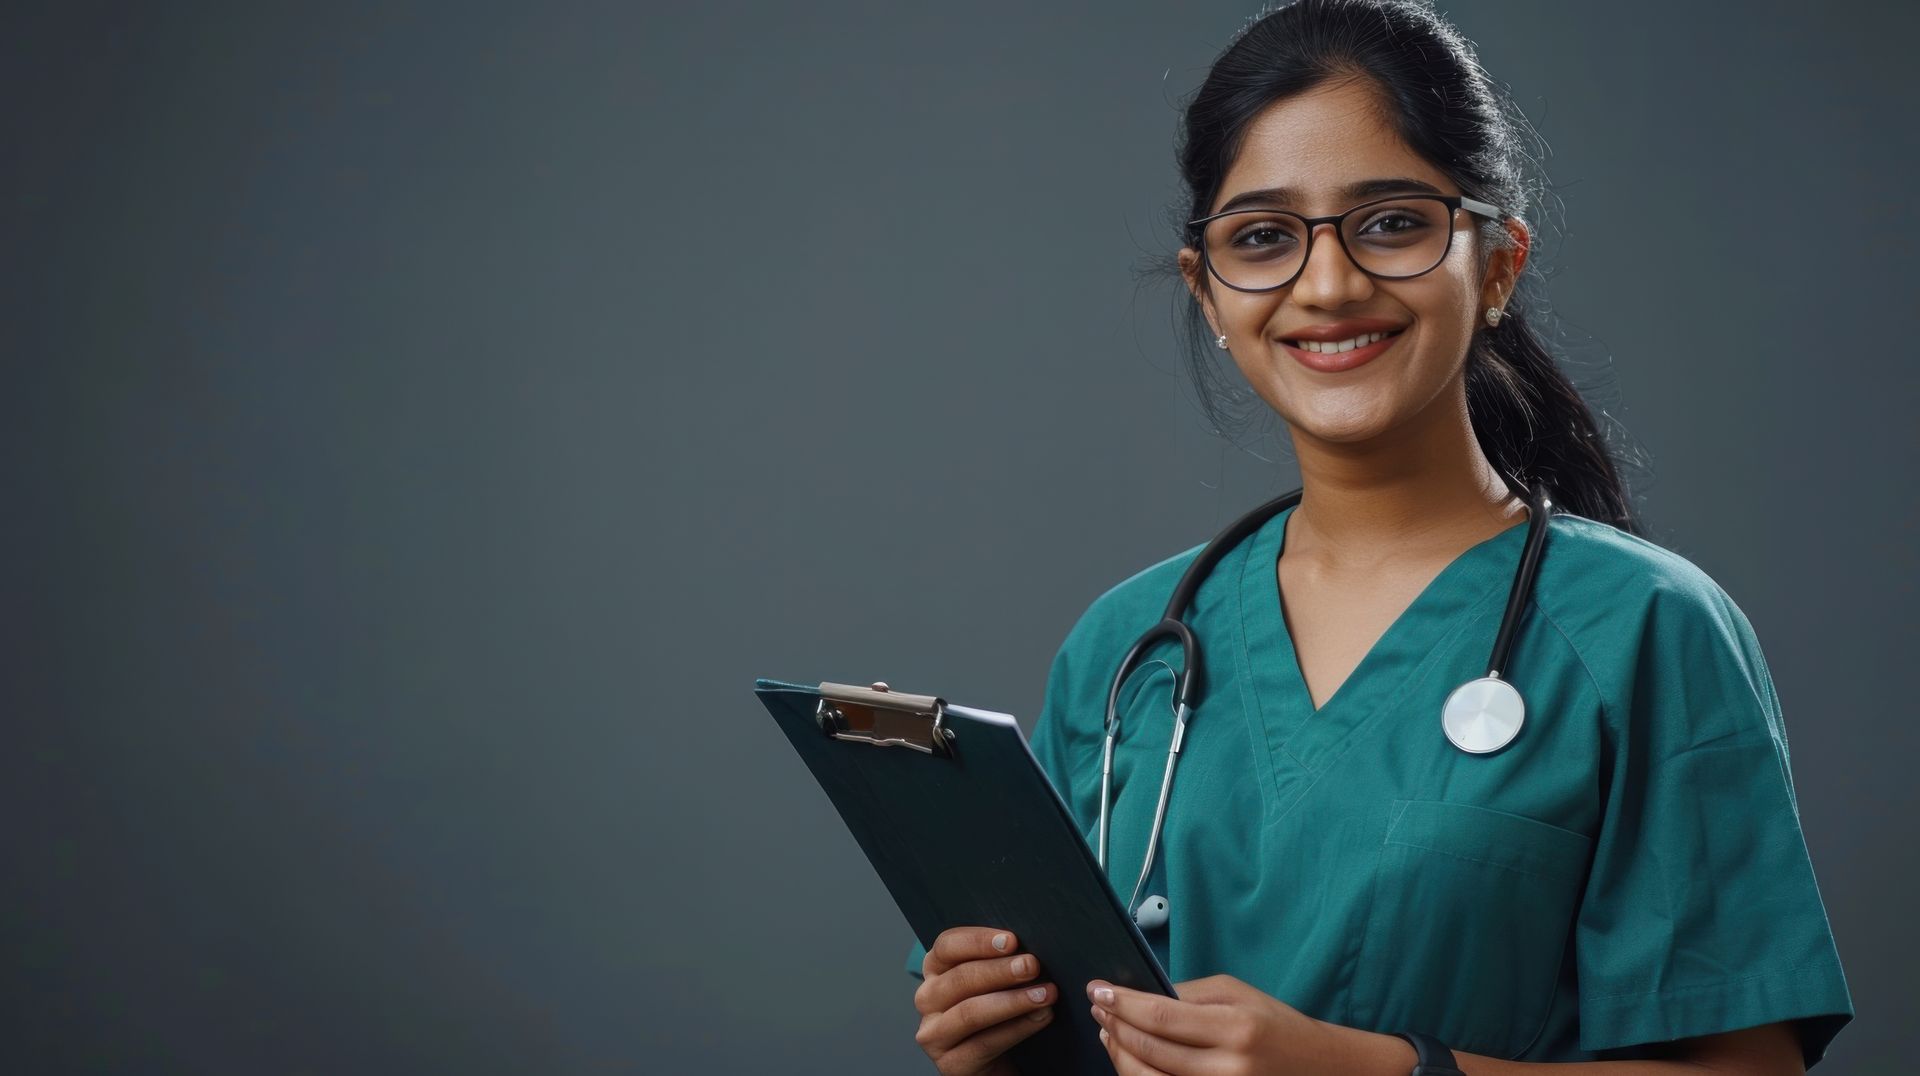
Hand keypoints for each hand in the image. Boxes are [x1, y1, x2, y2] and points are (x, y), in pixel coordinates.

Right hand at [912, 926, 1058, 1074]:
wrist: (995, 1064)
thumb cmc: (997, 1014)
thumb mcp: (994, 982)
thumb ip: (1001, 960)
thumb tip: (1029, 945)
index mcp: (935, 969)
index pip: (948, 945)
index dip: (978, 941)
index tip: (1012, 940)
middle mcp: (927, 999)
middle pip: (961, 978)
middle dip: (1001, 971)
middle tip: (1033, 965)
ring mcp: (934, 1034)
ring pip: (970, 1012)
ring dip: (1013, 1001)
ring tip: (1045, 994)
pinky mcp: (950, 1064)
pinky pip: (984, 1044)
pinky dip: (1017, 1028)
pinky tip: (1041, 1018)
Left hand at [1088, 974, 1335, 1075]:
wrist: (1314, 1067)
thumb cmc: (1273, 1024)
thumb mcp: (1236, 993)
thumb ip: (1187, 994)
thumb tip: (1140, 996)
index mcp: (1234, 1028)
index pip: (1162, 1016)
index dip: (1123, 1004)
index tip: (1098, 989)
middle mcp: (1227, 1068)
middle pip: (1150, 1051)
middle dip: (1115, 1025)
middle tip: (1098, 1006)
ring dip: (1119, 1054)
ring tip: (1109, 1030)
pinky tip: (1130, 1057)